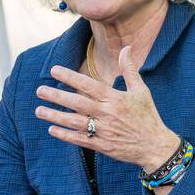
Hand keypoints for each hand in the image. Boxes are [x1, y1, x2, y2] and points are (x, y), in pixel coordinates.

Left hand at [34, 45, 178, 170]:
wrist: (156, 146)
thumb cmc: (148, 117)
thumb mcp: (141, 90)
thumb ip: (129, 69)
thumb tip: (125, 48)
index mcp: (115, 98)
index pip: (88, 85)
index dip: (70, 77)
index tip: (54, 70)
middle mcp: (107, 114)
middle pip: (77, 103)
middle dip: (57, 96)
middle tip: (40, 91)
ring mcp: (104, 131)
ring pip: (75, 122)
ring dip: (55, 116)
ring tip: (39, 111)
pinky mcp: (103, 146)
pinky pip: (80, 140)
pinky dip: (65, 135)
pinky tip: (52, 130)